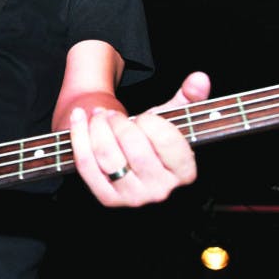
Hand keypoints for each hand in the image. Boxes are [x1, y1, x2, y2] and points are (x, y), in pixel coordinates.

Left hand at [69, 71, 210, 206]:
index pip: (167, 140)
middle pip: (135, 148)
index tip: (143, 117)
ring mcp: (133, 197)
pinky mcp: (108, 199)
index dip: (150, 122)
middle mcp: (161, 190)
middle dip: (119, 123)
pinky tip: (79, 118)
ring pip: (109, 158)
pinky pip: (87, 166)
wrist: (132, 167)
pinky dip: (79, 137)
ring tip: (98, 115)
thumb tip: (199, 78)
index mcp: (184, 173)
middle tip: (113, 114)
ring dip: (98, 128)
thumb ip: (190, 98)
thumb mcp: (174, 120)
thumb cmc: (154, 141)